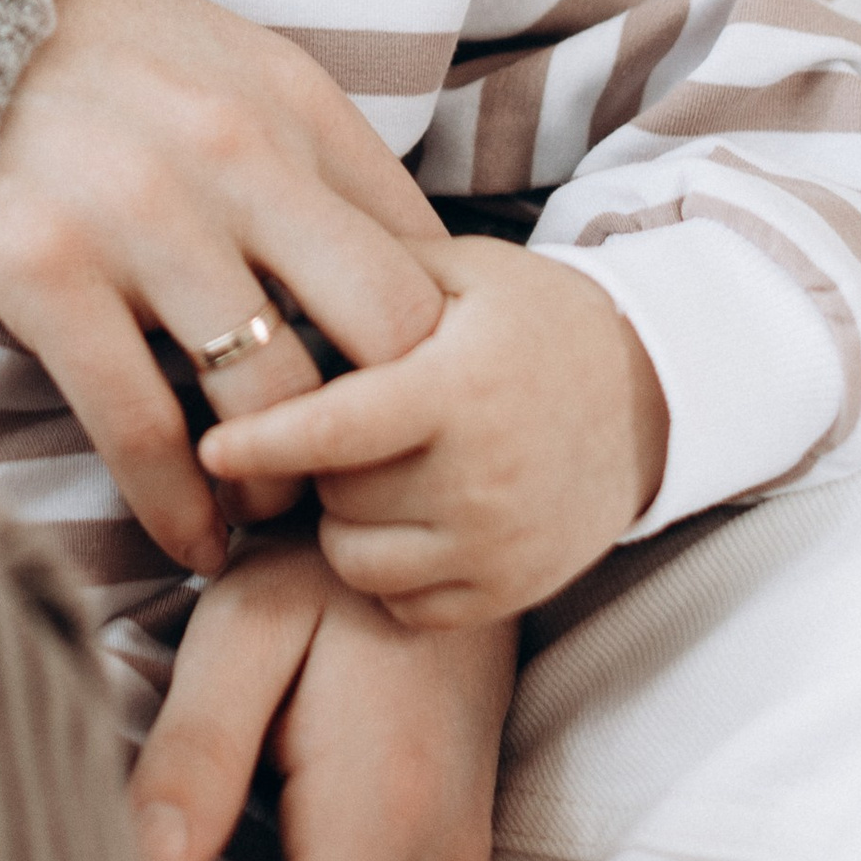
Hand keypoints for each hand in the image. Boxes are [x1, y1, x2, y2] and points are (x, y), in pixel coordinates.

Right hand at [0, 0, 449, 574]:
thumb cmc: (116, 65)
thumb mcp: (248, 75)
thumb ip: (333, 170)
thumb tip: (429, 288)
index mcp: (296, 106)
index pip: (423, 262)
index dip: (436, 361)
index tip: (413, 415)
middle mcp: (234, 154)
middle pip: (383, 335)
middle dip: (387, 426)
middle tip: (363, 475)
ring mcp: (138, 213)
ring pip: (268, 402)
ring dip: (281, 484)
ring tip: (269, 509)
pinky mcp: (44, 269)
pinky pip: (140, 429)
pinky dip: (178, 510)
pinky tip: (194, 543)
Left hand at [198, 238, 668, 622]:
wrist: (653, 397)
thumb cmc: (536, 318)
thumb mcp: (465, 268)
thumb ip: (369, 262)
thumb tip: (263, 254)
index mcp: (459, 389)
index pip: (337, 430)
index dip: (264, 441)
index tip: (208, 448)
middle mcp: (481, 479)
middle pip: (335, 495)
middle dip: (314, 463)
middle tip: (335, 424)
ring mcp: (498, 547)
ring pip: (354, 559)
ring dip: (341, 519)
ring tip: (368, 470)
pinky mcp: (510, 594)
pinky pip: (400, 606)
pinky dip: (383, 571)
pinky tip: (401, 518)